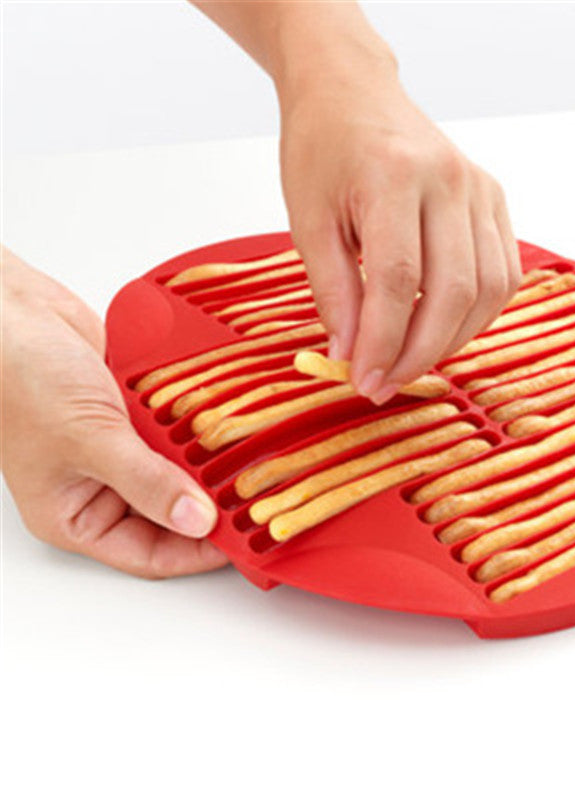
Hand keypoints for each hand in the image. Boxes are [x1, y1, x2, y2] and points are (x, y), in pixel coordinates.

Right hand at [1, 248, 226, 577]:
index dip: (199, 553)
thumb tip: (198, 521)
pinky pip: (177, 435)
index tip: (245, 539)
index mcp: (76, 515)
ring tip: (256, 466)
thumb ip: (147, 482)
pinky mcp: (134, 415)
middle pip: (171, 516)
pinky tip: (232, 428)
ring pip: (178, 474)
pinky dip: (201, 432)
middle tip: (261, 500)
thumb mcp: (89, 440)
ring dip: (210, 468)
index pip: (151, 554)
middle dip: (212, 509)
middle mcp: (100, 488)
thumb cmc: (20, 378)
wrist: (8, 310)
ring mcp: (120, 450)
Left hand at [279, 62, 520, 404]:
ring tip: (410, 360)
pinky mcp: (495, 200)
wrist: (354, 92)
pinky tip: (442, 328)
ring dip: (451, 340)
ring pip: (488, 290)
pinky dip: (477, 314)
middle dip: (420, 353)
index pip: (398, 281)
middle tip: (385, 383)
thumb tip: (350, 354)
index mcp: (394, 175)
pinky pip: (503, 274)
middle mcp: (450, 179)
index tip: (363, 381)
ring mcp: (481, 189)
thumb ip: (332, 290)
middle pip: (453, 291)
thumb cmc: (324, 149)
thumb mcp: (307, 220)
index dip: (383, 343)